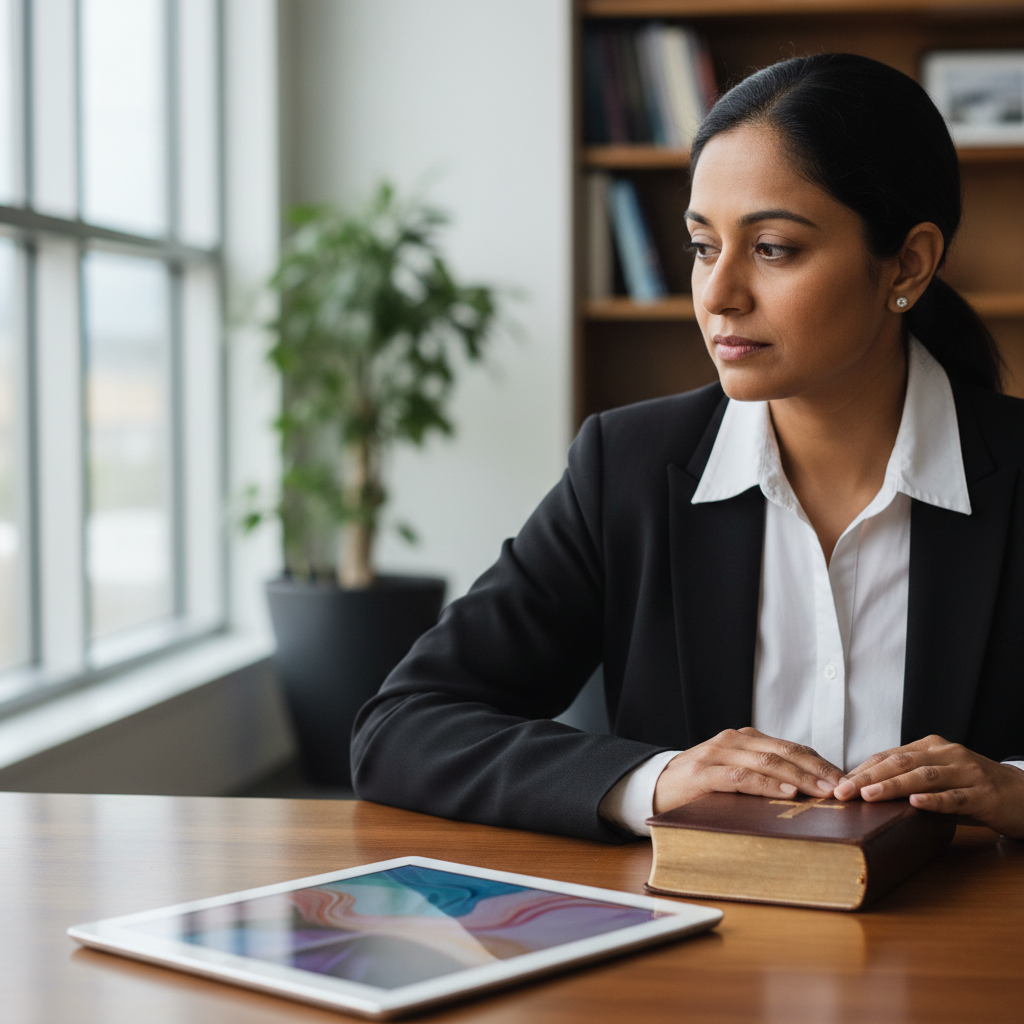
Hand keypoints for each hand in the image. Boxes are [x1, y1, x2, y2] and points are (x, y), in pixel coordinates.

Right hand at [653, 727, 844, 813]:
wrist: (652, 788)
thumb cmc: (699, 788)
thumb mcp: (734, 776)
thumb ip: (763, 777)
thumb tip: (810, 796)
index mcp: (745, 739)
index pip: (792, 748)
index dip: (821, 763)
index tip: (846, 782)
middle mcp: (733, 740)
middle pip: (786, 752)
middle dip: (819, 770)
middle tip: (844, 788)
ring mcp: (717, 754)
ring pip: (768, 761)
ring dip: (800, 777)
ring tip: (824, 792)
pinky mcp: (704, 773)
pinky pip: (741, 777)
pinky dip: (766, 784)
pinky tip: (787, 792)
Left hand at [833, 735, 1023, 837]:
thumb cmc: (975, 788)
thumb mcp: (940, 777)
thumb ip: (910, 778)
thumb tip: (867, 791)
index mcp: (932, 747)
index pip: (889, 756)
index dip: (862, 769)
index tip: (838, 784)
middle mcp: (947, 754)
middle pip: (900, 763)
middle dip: (867, 777)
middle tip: (843, 792)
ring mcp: (966, 773)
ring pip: (923, 777)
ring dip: (893, 786)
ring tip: (869, 795)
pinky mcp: (983, 794)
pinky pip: (955, 797)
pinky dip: (934, 800)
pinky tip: (916, 803)